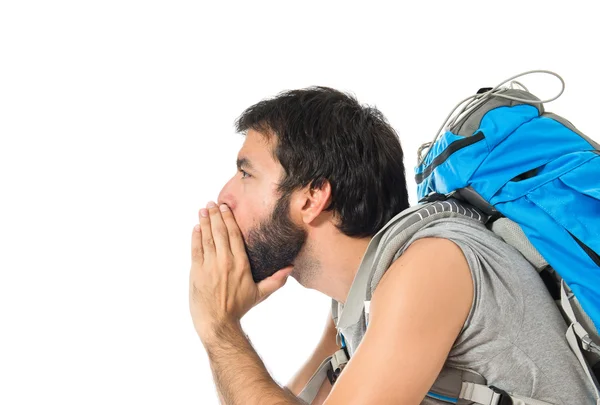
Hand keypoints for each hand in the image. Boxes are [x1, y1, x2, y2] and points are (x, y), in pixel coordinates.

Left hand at [189, 201, 292, 342]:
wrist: (217, 322)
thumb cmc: (238, 308)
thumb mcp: (260, 294)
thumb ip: (276, 280)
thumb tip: (290, 268)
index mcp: (240, 264)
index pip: (234, 235)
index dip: (229, 220)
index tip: (225, 208)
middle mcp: (225, 261)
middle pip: (220, 232)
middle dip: (215, 216)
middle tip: (212, 203)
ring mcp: (209, 266)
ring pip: (207, 238)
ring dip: (204, 222)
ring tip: (203, 210)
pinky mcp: (197, 272)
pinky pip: (196, 250)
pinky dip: (195, 237)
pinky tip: (196, 227)